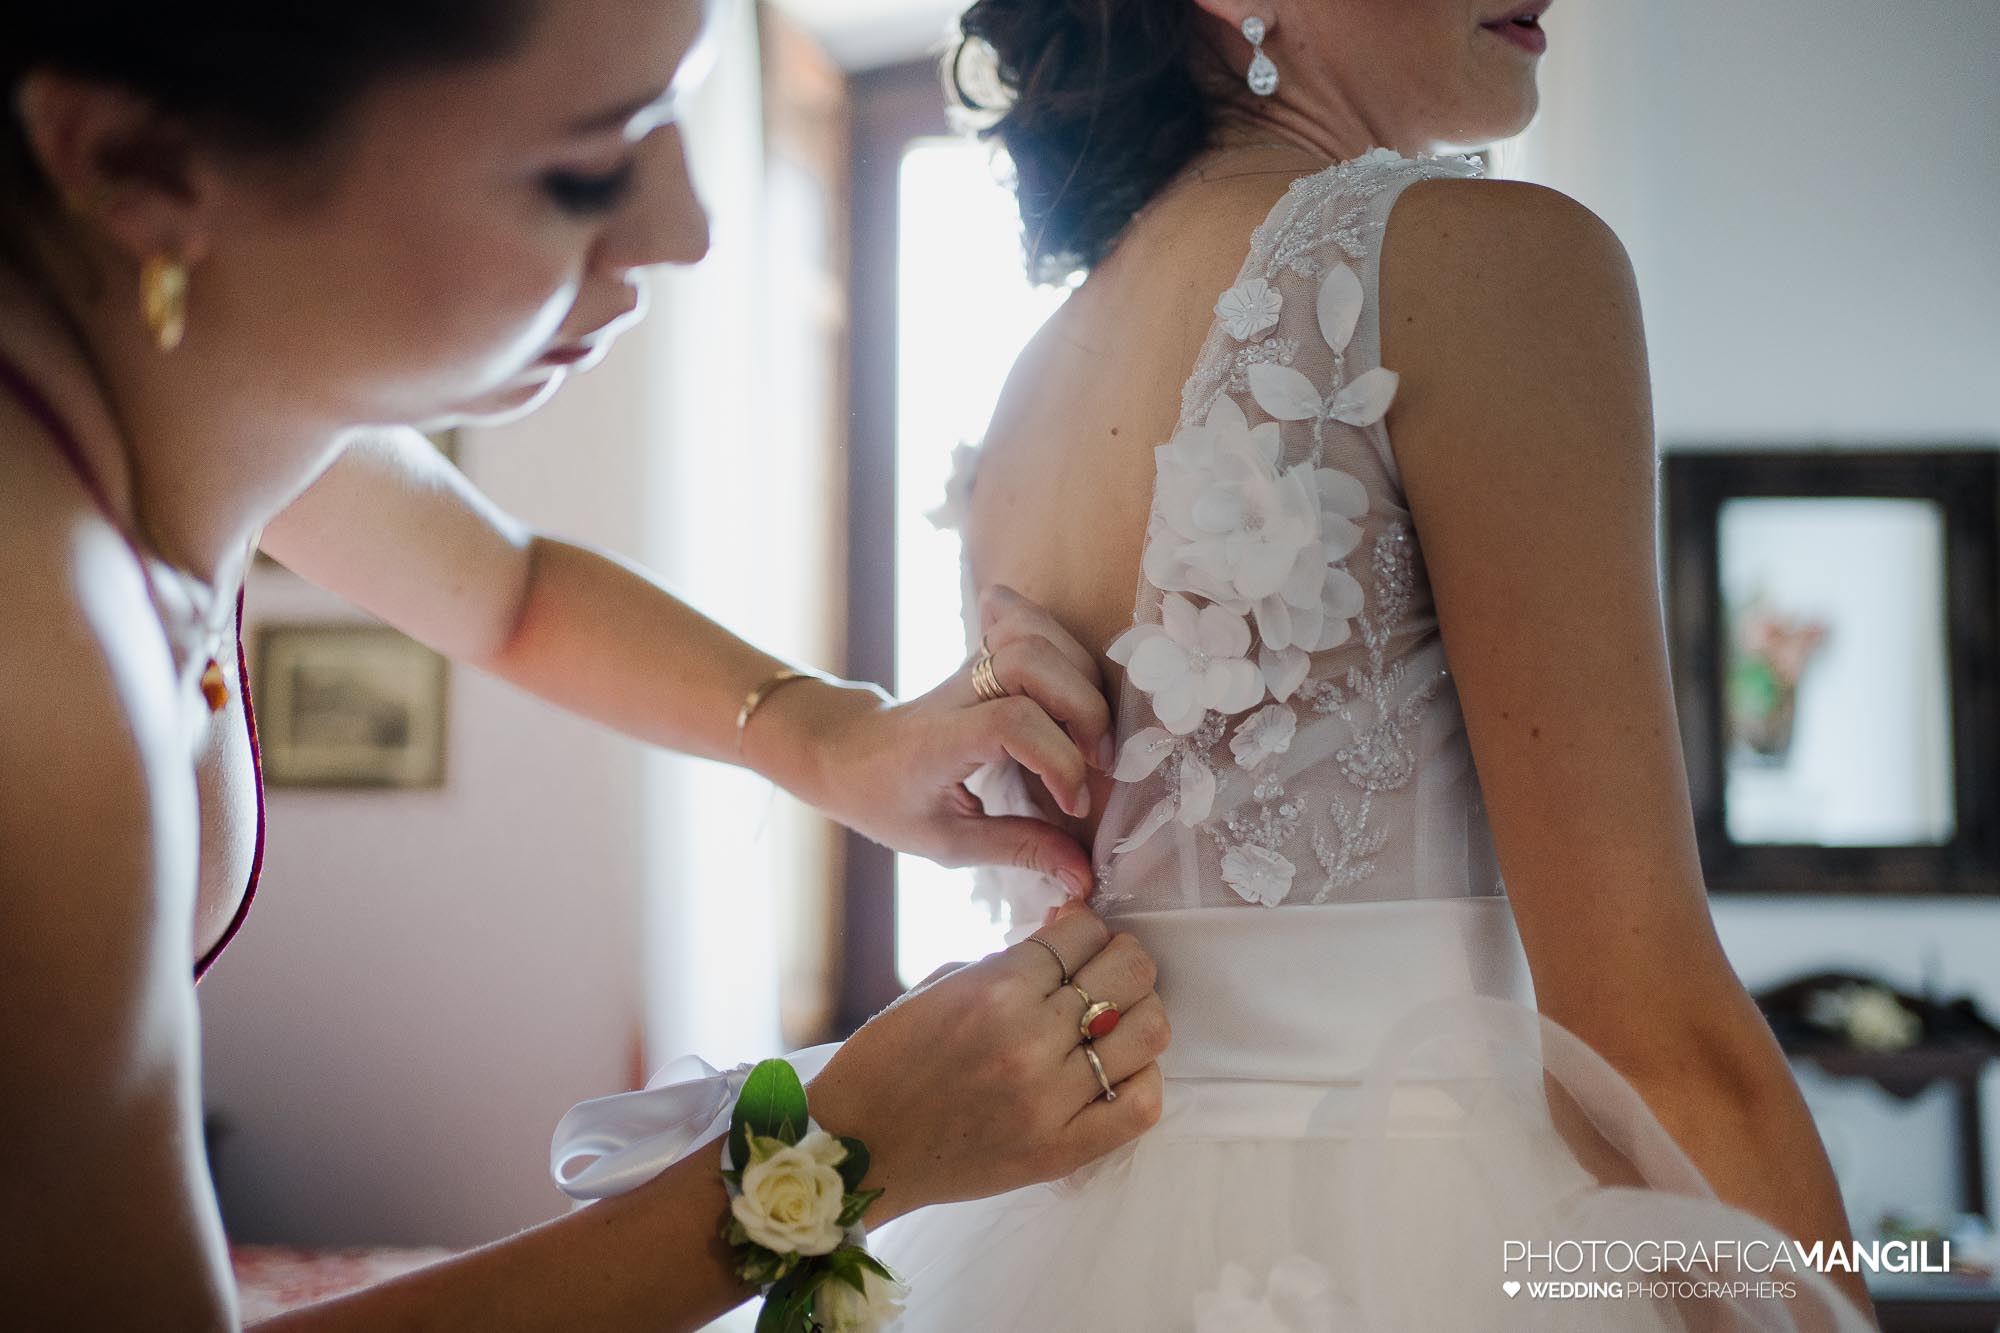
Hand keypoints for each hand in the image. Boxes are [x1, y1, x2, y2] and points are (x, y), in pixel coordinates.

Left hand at [775, 585, 1113, 897]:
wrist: (845, 752)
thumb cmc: (889, 801)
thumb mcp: (946, 842)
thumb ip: (1018, 850)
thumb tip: (1084, 876)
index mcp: (940, 741)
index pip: (1011, 723)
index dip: (1058, 760)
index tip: (1073, 805)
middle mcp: (957, 690)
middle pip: (1030, 658)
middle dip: (1084, 709)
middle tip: (1098, 763)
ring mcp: (969, 664)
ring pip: (1033, 630)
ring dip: (1080, 676)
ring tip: (1090, 730)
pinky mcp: (981, 651)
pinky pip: (1020, 615)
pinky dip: (1053, 633)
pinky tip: (1063, 675)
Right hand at [805, 903, 1168, 1218]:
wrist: (857, 1148)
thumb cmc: (889, 1061)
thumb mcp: (940, 986)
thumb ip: (1012, 958)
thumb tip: (1071, 924)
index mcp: (996, 988)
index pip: (1086, 930)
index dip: (1086, 927)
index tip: (1077, 940)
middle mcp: (1030, 1039)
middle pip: (1131, 970)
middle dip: (1121, 959)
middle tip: (1102, 974)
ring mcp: (1051, 1099)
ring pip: (1149, 1031)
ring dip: (1137, 1015)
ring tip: (1110, 1022)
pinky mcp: (1061, 1151)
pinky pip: (1142, 1106)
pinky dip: (1142, 1079)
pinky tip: (1115, 1071)